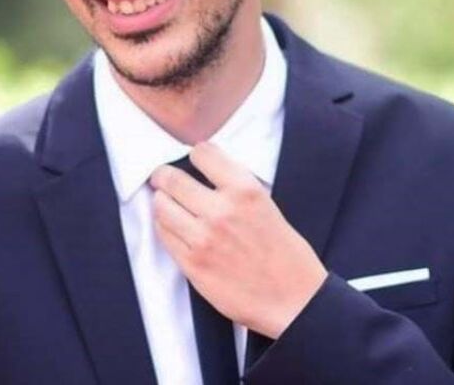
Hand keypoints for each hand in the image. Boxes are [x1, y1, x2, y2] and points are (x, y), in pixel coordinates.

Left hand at [148, 142, 326, 338]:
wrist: (293, 300)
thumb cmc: (285, 253)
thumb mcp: (266, 205)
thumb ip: (234, 187)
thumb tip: (203, 173)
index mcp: (245, 190)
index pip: (202, 153)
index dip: (195, 155)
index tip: (193, 161)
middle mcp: (221, 210)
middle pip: (171, 179)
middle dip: (164, 176)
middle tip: (162, 178)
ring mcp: (203, 238)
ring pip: (161, 206)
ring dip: (161, 202)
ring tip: (167, 204)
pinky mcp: (192, 264)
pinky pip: (163, 235)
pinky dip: (165, 227)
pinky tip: (174, 227)